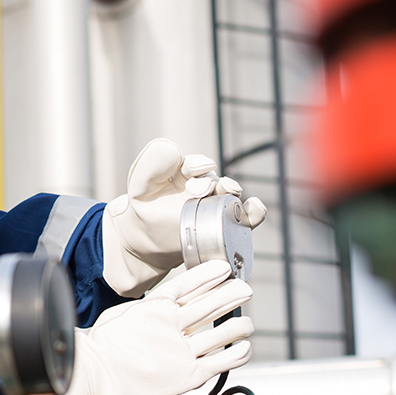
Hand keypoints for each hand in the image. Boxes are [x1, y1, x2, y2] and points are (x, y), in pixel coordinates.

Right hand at [56, 260, 253, 394]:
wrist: (97, 378)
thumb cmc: (99, 350)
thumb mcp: (118, 317)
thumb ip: (140, 311)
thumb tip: (152, 307)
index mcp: (154, 307)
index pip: (189, 284)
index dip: (209, 275)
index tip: (224, 270)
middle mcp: (172, 324)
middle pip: (212, 303)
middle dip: (233, 294)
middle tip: (244, 289)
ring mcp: (183, 349)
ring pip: (224, 331)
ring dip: (240, 325)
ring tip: (247, 324)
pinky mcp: (190, 373)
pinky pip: (224, 360)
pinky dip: (238, 352)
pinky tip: (244, 348)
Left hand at [101, 139, 266, 296]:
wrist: (146, 241)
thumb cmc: (144, 207)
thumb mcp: (141, 183)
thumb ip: (152, 163)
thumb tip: (177, 153)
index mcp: (187, 171)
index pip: (196, 164)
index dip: (196, 165)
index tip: (194, 170)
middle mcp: (206, 186)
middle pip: (217, 180)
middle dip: (214, 182)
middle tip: (204, 190)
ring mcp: (216, 206)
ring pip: (232, 197)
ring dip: (233, 194)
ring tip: (229, 193)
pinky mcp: (225, 226)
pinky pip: (246, 217)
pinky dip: (254, 212)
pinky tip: (255, 207)